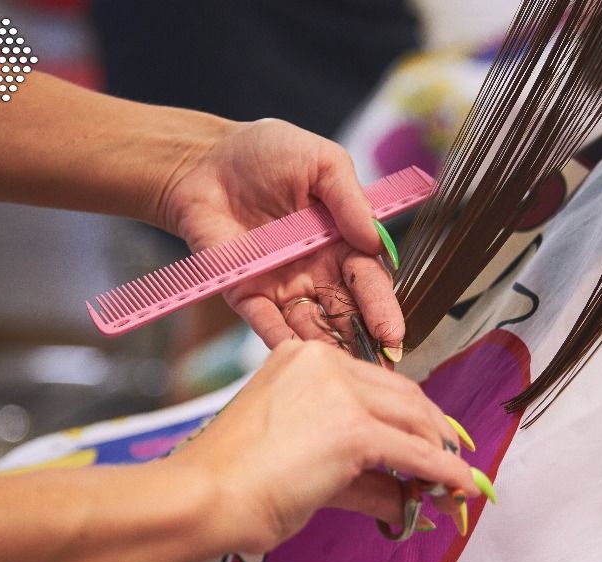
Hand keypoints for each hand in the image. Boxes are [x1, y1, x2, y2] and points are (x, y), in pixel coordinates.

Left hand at [153, 118, 404, 352]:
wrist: (207, 158)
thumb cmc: (269, 152)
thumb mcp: (323, 162)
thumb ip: (350, 199)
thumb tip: (375, 240)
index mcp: (342, 242)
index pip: (368, 281)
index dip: (382, 308)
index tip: (394, 334)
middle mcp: (316, 271)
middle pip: (345, 313)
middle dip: (362, 341)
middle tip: (378, 367)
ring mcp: (281, 285)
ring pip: (309, 326)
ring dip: (326, 348)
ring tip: (340, 369)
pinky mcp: (244, 291)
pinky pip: (263, 322)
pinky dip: (279, 339)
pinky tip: (295, 355)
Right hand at [166, 340, 478, 553]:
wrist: (206, 495)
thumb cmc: (235, 479)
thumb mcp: (302, 457)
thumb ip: (359, 471)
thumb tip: (404, 492)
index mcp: (303, 357)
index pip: (373, 380)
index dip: (406, 410)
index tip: (424, 433)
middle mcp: (323, 362)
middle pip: (401, 392)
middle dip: (431, 427)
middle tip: (448, 454)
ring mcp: (340, 392)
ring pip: (414, 417)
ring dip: (440, 449)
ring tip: (452, 476)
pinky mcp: (354, 430)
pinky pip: (416, 453)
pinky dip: (445, 471)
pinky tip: (459, 485)